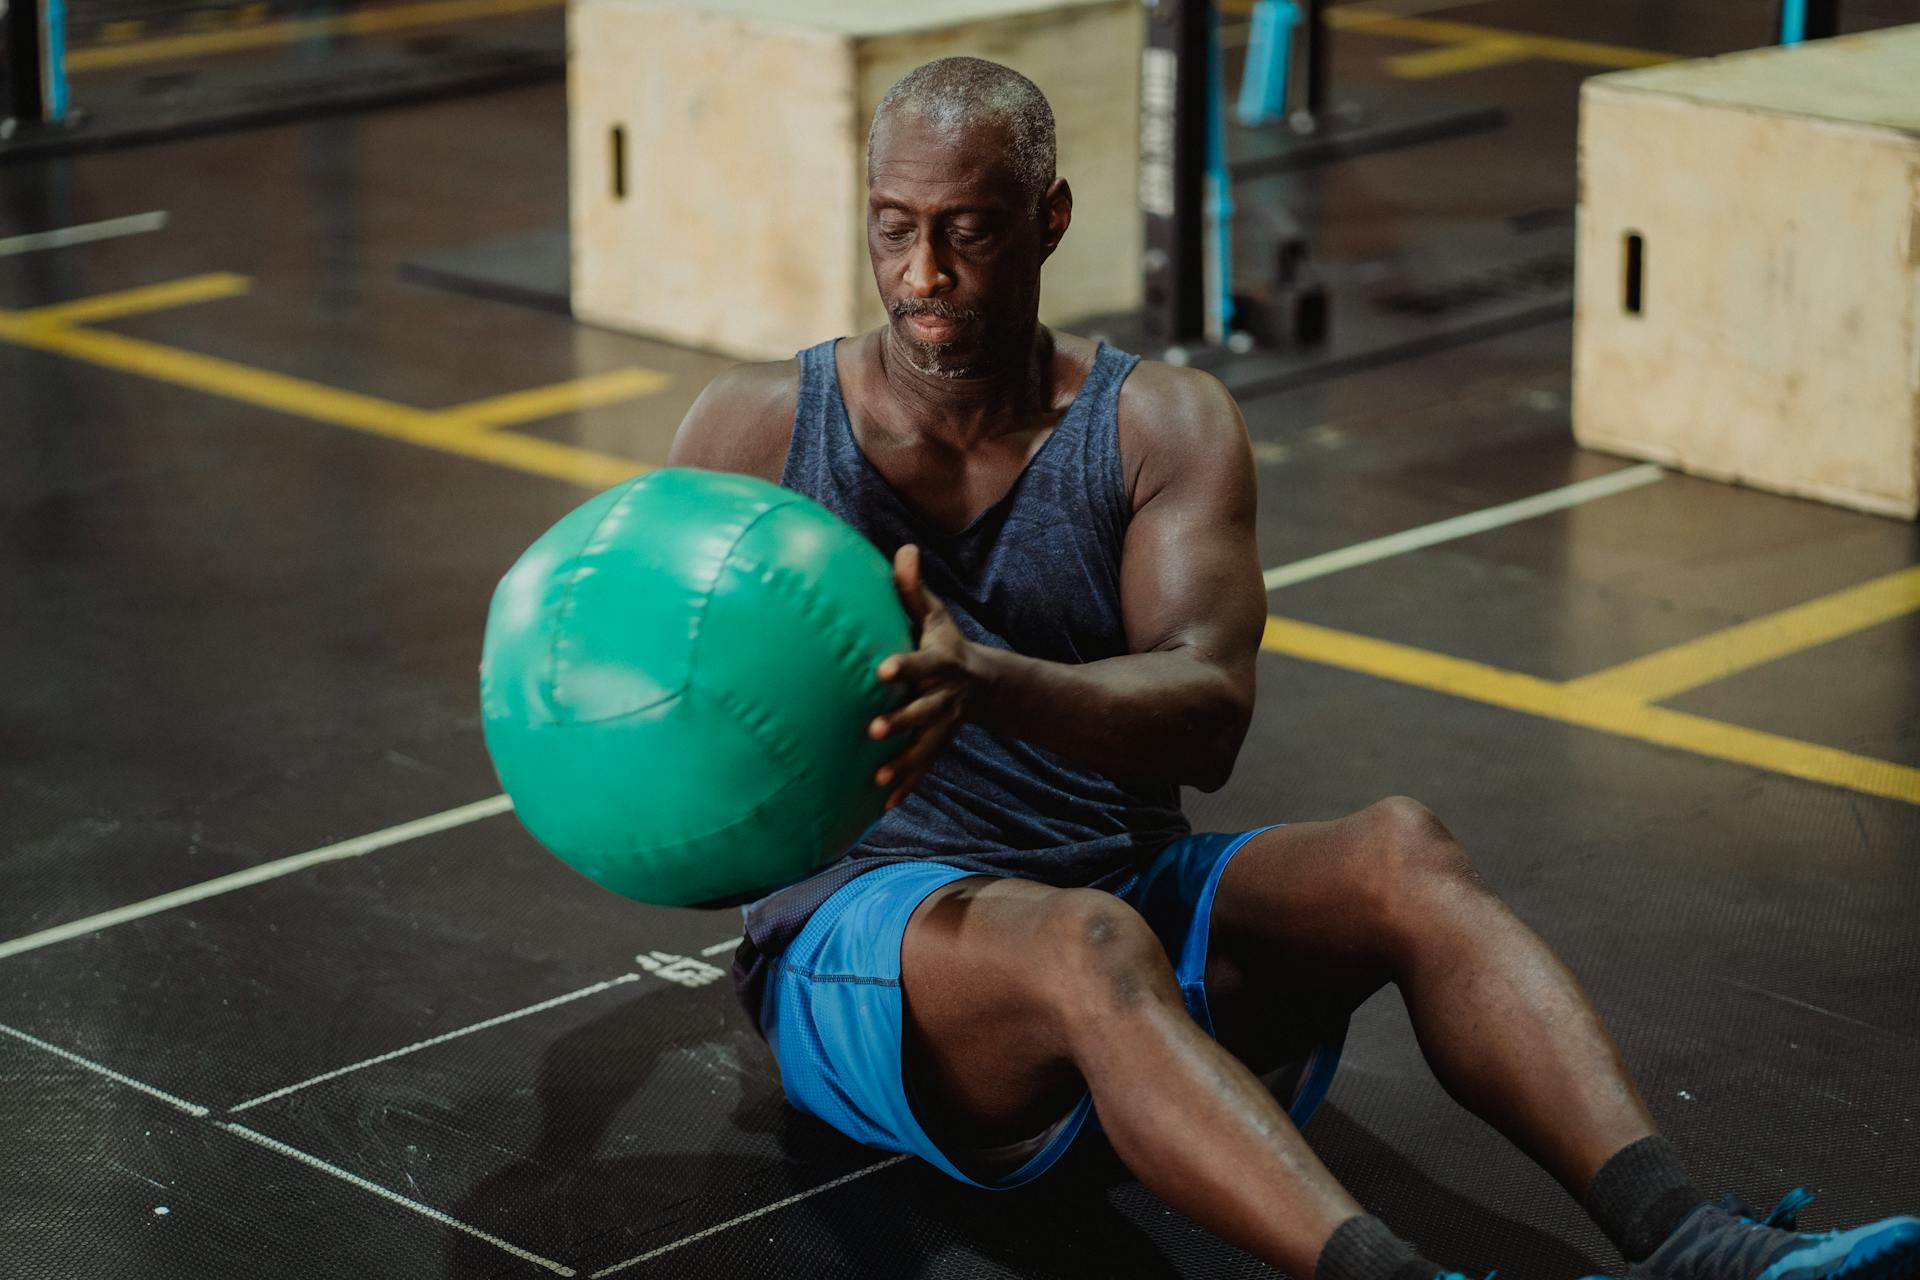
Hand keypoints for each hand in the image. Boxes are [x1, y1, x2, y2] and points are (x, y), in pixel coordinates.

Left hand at [869, 544, 977, 810]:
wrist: (979, 682)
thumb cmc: (942, 641)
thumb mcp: (933, 613)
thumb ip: (913, 587)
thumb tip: (903, 548)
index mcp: (940, 662)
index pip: (923, 663)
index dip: (905, 666)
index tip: (882, 669)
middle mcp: (944, 697)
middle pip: (925, 711)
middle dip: (903, 721)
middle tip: (874, 729)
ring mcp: (943, 724)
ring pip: (925, 747)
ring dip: (903, 764)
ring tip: (878, 778)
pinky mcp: (938, 744)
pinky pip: (923, 768)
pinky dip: (906, 786)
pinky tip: (884, 804)